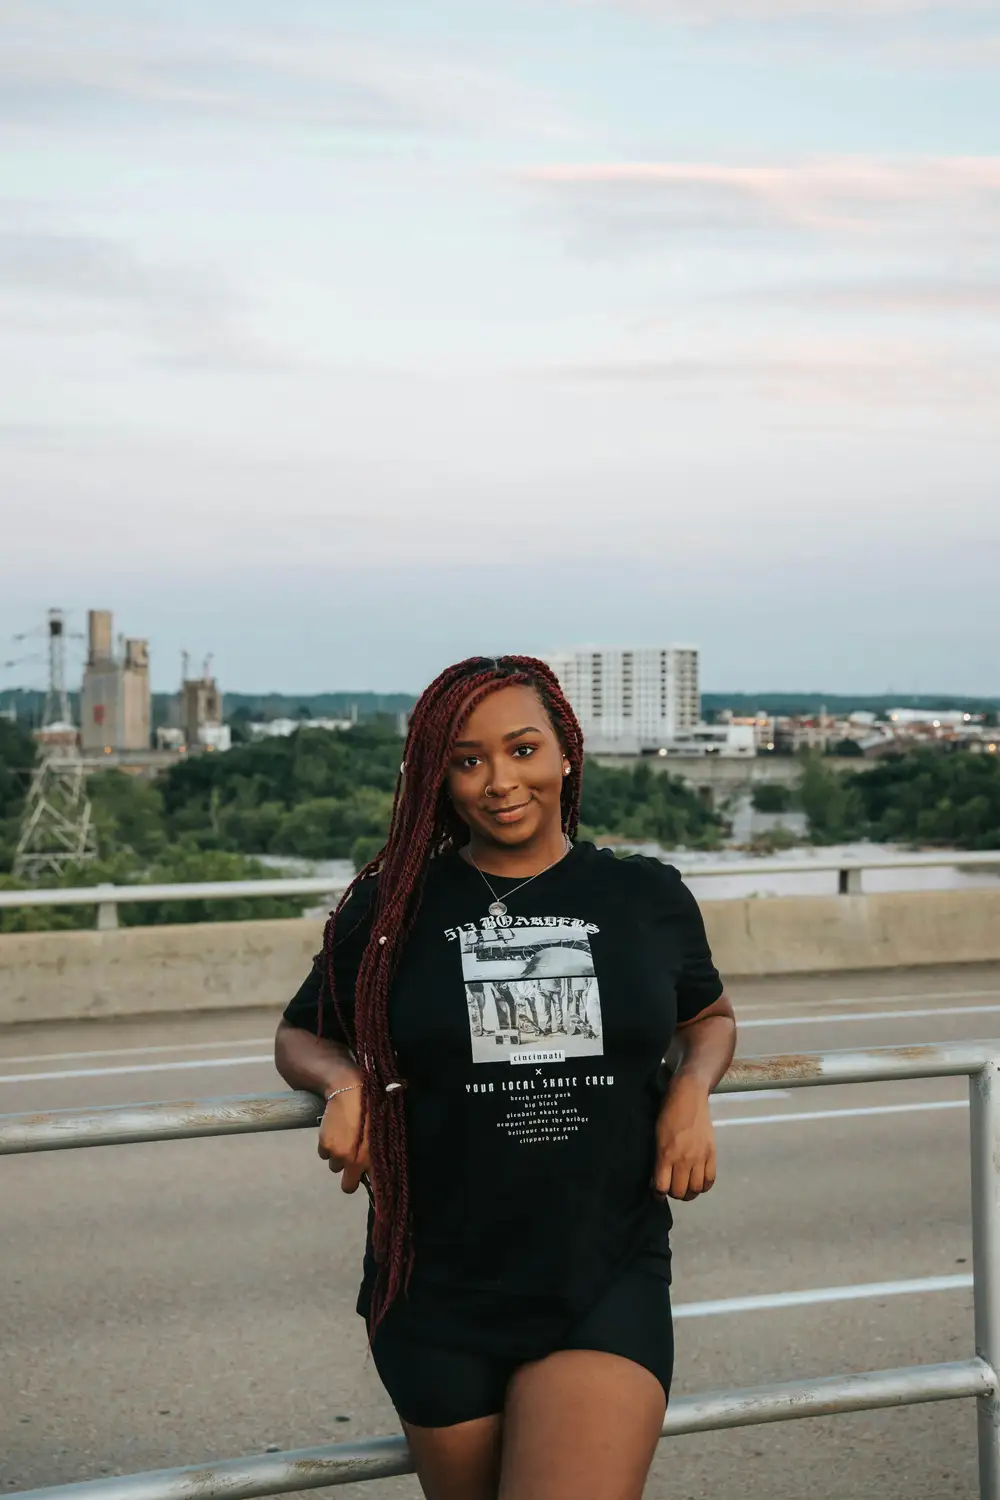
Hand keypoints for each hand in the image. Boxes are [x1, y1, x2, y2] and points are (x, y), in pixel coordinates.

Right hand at [317, 1086, 370, 1193]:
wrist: (350, 1089)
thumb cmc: (372, 1108)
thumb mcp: (381, 1132)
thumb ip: (378, 1154)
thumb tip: (376, 1170)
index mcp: (373, 1159)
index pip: (376, 1188)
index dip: (375, 1195)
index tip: (375, 1196)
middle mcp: (355, 1162)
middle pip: (348, 1186)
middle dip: (350, 1177)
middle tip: (352, 1161)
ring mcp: (338, 1156)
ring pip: (335, 1167)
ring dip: (339, 1157)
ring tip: (345, 1136)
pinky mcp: (325, 1146)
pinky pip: (324, 1155)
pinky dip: (328, 1146)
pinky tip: (335, 1130)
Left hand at [653, 1074, 716, 1201]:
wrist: (689, 1096)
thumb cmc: (667, 1114)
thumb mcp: (656, 1136)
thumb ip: (658, 1158)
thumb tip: (656, 1179)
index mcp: (666, 1154)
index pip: (662, 1187)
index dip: (658, 1195)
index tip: (657, 1194)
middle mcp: (683, 1159)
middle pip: (680, 1192)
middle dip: (674, 1194)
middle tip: (672, 1188)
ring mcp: (699, 1157)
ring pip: (696, 1189)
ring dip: (689, 1193)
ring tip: (685, 1188)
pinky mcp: (712, 1154)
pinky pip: (710, 1180)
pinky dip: (704, 1187)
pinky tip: (698, 1183)